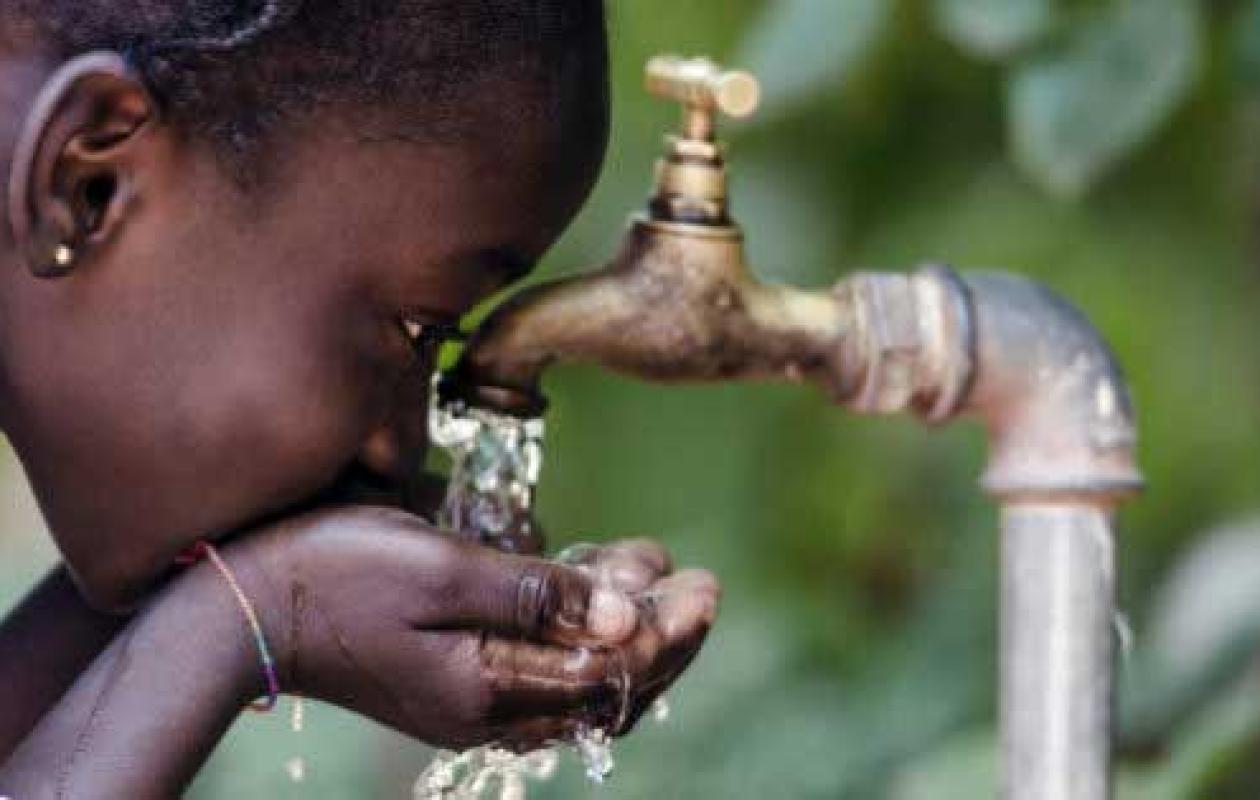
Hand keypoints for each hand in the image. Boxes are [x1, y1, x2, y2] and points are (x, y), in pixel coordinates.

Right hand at [229, 506, 716, 750]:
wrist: (243, 607)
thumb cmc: (336, 573)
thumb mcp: (440, 571)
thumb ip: (535, 596)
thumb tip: (625, 618)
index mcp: (491, 688)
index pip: (611, 671)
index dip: (667, 629)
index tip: (705, 586)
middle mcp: (489, 708)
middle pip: (605, 686)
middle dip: (662, 635)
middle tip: (700, 585)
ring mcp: (470, 700)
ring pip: (576, 678)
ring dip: (623, 630)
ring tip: (652, 572)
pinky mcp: (453, 680)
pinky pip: (539, 670)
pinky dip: (577, 635)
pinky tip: (591, 594)